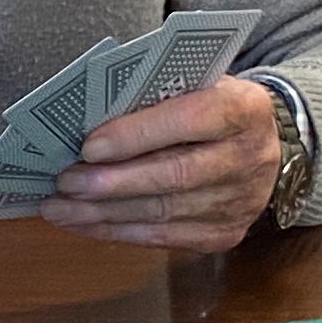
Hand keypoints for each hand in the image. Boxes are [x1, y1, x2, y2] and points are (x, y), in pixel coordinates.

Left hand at [47, 75, 285, 248]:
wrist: (262, 145)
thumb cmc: (210, 104)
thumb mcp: (194, 83)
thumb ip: (154, 94)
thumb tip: (86, 117)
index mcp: (243, 109)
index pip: (190, 120)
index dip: (137, 135)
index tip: (89, 146)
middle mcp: (248, 159)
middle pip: (174, 175)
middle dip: (112, 183)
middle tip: (65, 182)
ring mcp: (238, 203)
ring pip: (163, 213)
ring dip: (103, 213)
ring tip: (59, 207)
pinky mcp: (223, 235)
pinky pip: (161, 238)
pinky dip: (115, 231)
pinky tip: (82, 223)